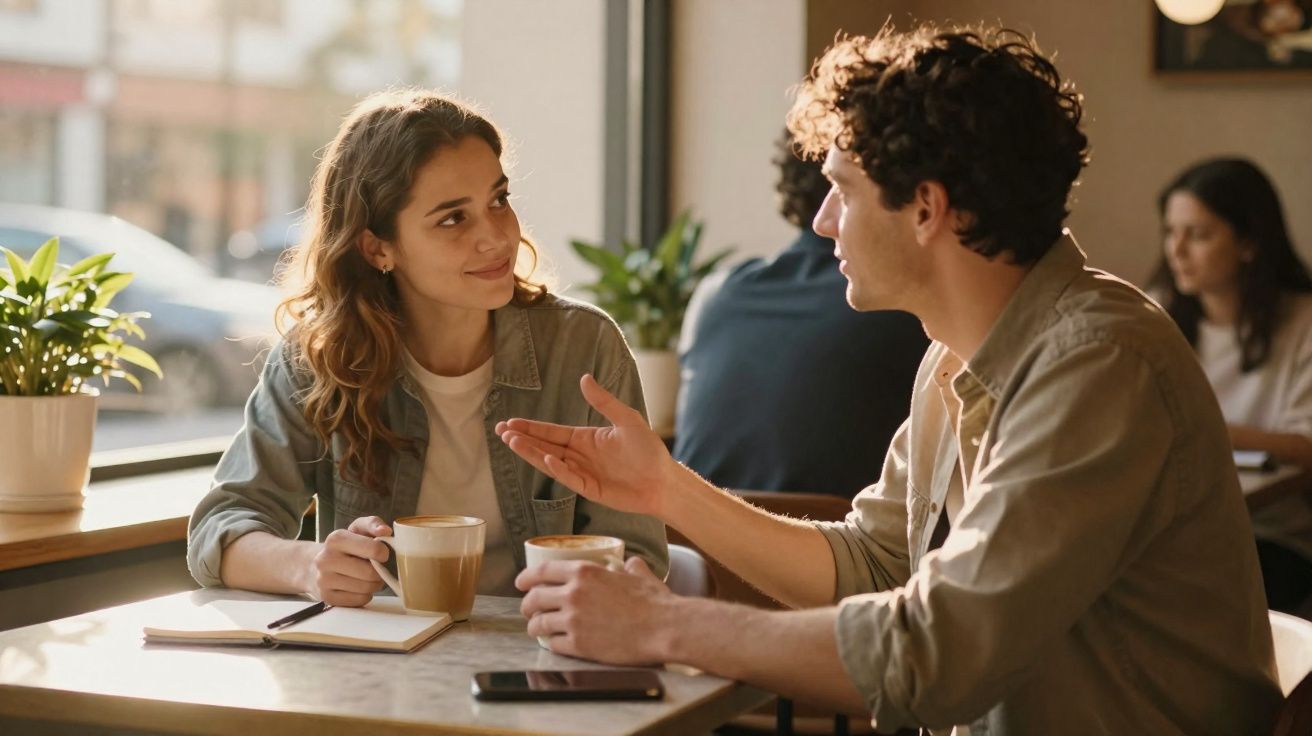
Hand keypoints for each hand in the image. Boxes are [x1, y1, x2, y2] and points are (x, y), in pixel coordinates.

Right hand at [304, 516, 390, 606]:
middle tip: (375, 568)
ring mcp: (324, 580)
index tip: (381, 554)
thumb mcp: (356, 529)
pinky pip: (360, 600)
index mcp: (336, 539)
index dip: (383, 553)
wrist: (314, 565)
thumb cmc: (344, 546)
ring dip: (374, 584)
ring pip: (366, 588)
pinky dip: (365, 595)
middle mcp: (326, 559)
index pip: (374, 549)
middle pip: (370, 573)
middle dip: (379, 572)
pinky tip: (358, 587)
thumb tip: (386, 531)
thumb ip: (373, 524)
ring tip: (367, 577)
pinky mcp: (326, 597)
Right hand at [495, 373, 676, 517]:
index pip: (551, 432)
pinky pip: (569, 479)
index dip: (530, 428)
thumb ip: (604, 401)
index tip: (509, 423)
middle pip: (544, 446)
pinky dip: (557, 469)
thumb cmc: (648, 450)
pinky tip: (544, 459)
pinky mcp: (590, 490)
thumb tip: (584, 378)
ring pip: (550, 463)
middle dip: (522, 439)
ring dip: (531, 453)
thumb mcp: (627, 419)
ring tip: (512, 442)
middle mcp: (580, 456)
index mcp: (585, 439)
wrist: (663, 480)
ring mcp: (583, 474)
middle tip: (500, 431)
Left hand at [517, 557, 677, 664]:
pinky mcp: (578, 644)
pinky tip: (555, 643)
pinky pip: (552, 644)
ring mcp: (573, 620)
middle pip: (534, 598)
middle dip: (527, 605)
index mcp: (584, 572)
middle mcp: (573, 594)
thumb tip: (632, 564)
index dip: (526, 577)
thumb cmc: (655, 602)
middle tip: (528, 609)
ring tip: (537, 629)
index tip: (521, 583)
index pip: (542, 571)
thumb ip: (630, 567)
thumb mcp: (640, 575)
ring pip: (539, 623)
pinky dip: (551, 643)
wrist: (664, 628)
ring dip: (534, 626)